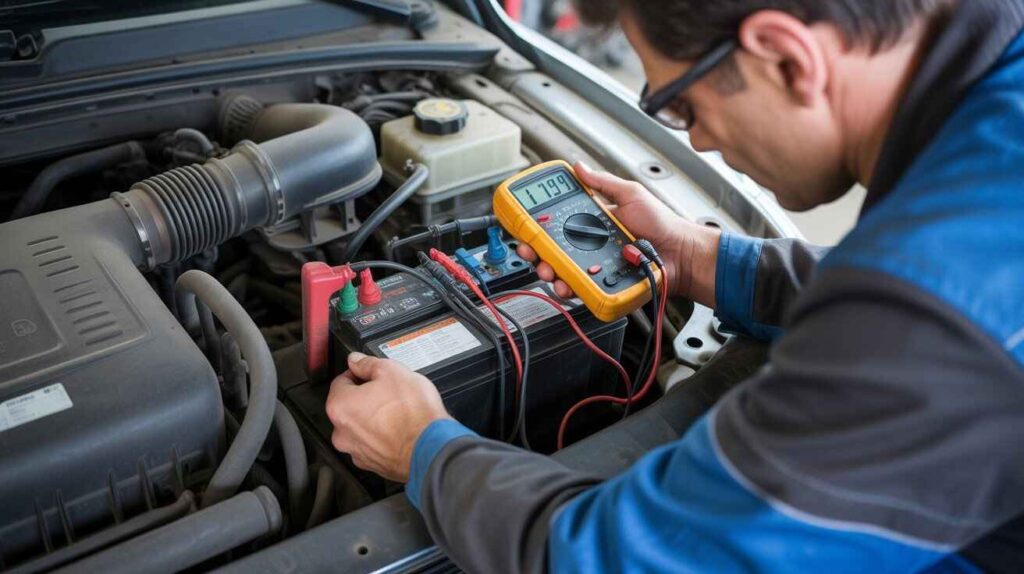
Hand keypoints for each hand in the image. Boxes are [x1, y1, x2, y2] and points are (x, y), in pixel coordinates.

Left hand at [326, 352, 449, 481]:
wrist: (430, 448)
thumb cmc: (412, 414)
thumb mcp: (392, 371)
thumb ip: (368, 364)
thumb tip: (357, 361)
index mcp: (340, 407)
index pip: (341, 382)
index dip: (359, 374)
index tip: (371, 373)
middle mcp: (342, 433)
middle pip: (350, 406)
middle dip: (366, 397)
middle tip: (388, 392)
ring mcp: (357, 452)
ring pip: (361, 427)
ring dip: (374, 418)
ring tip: (398, 412)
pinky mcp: (373, 464)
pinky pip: (374, 444)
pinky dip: (383, 436)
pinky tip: (400, 429)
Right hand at [517, 161, 720, 306]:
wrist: (681, 253)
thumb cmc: (662, 224)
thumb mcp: (631, 194)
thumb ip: (604, 183)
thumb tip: (579, 167)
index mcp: (593, 224)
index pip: (558, 226)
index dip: (539, 227)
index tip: (526, 227)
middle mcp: (591, 247)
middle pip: (553, 252)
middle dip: (536, 253)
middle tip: (531, 251)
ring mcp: (596, 268)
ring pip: (562, 273)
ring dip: (549, 272)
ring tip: (548, 269)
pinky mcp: (603, 286)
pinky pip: (580, 290)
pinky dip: (569, 289)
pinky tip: (565, 285)